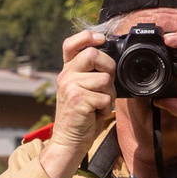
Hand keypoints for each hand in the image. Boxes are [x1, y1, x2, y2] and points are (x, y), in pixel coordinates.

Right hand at [40, 28, 114, 177]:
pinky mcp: (78, 100)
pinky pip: (104, 97)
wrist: (69, 140)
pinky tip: (95, 113)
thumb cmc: (81, 116)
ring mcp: (70, 87)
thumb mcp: (81, 90)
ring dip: (109, 94)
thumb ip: (90, 74)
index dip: (87, 37)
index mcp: (67, 71)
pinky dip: (105, 108)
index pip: (71, 44)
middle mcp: (65, 75)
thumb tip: (111, 60)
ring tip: (99, 104)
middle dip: (109, 68)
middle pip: (93, 55)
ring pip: (104, 79)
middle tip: (107, 83)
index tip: (101, 40)